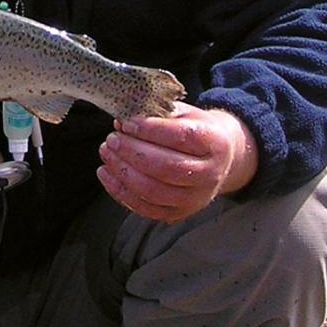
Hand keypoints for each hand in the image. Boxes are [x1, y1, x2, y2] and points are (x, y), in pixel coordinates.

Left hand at [97, 106, 258, 222]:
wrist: (220, 159)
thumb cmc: (196, 131)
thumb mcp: (184, 114)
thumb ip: (156, 114)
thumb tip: (122, 122)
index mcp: (215, 143)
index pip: (181, 137)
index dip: (150, 130)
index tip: (126, 123)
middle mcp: (210, 174)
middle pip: (166, 167)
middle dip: (132, 152)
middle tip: (112, 139)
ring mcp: (195, 198)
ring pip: (154, 190)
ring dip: (123, 172)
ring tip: (107, 152)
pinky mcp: (179, 213)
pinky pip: (145, 208)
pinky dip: (120, 191)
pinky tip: (106, 173)